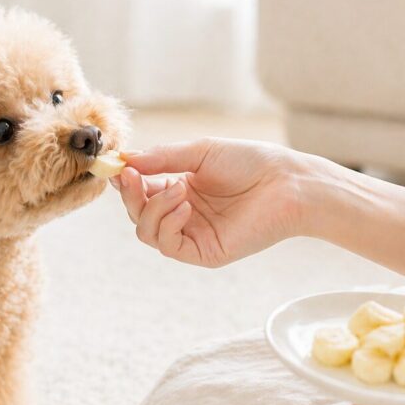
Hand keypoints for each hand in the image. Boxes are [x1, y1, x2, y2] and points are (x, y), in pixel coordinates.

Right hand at [113, 138, 308, 267]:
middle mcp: (183, 213)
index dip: (126, 181)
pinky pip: (168, 245)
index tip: (118, 166)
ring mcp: (193, 234)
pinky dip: (168, 224)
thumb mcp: (200, 152)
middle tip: (133, 175)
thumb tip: (125, 160)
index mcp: (181, 188)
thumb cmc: (250, 162)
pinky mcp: (204, 252)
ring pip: (147, 232)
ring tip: (179, 189)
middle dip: (131, 195)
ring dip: (152, 208)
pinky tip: (185, 205)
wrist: (287, 182)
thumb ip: (162, 157)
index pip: (140, 190)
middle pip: (138, 213)